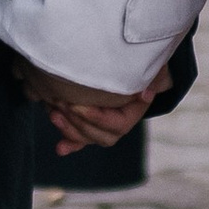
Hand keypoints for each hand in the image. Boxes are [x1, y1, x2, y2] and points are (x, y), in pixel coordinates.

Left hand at [12, 55, 165, 157]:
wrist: (129, 60)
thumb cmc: (141, 61)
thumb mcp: (153, 66)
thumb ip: (154, 78)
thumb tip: (145, 94)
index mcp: (134, 112)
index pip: (118, 124)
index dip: (97, 118)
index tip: (77, 105)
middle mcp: (120, 124)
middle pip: (101, 136)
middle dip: (78, 124)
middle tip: (60, 105)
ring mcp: (104, 126)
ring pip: (88, 138)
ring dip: (70, 130)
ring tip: (54, 114)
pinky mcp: (90, 124)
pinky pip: (80, 140)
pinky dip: (70, 143)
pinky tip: (60, 148)